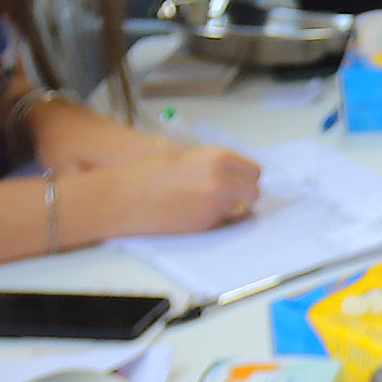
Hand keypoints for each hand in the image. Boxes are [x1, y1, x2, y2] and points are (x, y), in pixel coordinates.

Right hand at [59, 143, 262, 242]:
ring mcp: (216, 205)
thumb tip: (236, 175)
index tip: (238, 181)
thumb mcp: (189, 157)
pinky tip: (195, 212)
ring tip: (206, 203)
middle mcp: (223, 180)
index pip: (254, 171)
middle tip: (228, 196)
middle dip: (243, 195)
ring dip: (231, 208)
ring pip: (242, 210)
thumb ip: (216, 164)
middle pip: (255, 192)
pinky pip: (223, 222)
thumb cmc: (150, 172)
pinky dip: (215, 219)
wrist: (126, 196)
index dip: (246, 177)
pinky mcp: (207, 224)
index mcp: (219, 157)